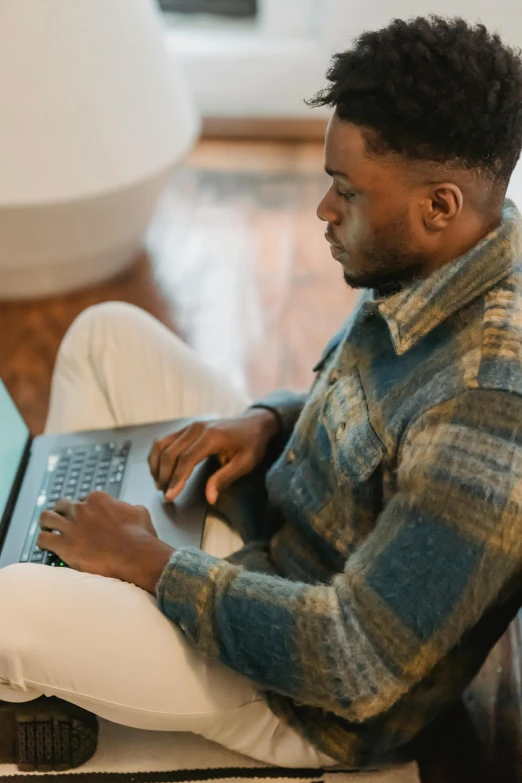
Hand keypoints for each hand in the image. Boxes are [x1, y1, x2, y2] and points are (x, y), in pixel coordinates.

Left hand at [37, 492, 173, 593]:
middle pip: (61, 505)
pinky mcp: (64, 546)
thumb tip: (125, 508)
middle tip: (65, 523)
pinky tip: (47, 546)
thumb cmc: (141, 537)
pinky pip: (43, 539)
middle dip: (63, 513)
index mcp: (98, 499)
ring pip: (46, 518)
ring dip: (47, 524)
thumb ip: (127, 507)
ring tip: (49, 530)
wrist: (136, 557)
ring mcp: (71, 527)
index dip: (84, 510)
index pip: (83, 499)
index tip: (86, 519)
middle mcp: (81, 509)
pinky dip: (43, 542)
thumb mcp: (139, 512)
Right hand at [148, 409, 280, 503]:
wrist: (254, 423)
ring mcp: (189, 427)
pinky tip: (159, 470)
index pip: (186, 459)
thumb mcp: (244, 463)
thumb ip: (224, 479)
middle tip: (165, 495)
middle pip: (170, 453)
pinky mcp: (186, 428)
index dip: (175, 479)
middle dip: (163, 476)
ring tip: (159, 484)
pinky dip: (158, 456)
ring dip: (156, 465)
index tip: (169, 496)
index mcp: (211, 437)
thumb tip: (209, 498)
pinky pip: (164, 440)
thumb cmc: (251, 444)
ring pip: (162, 444)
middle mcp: (196, 429)